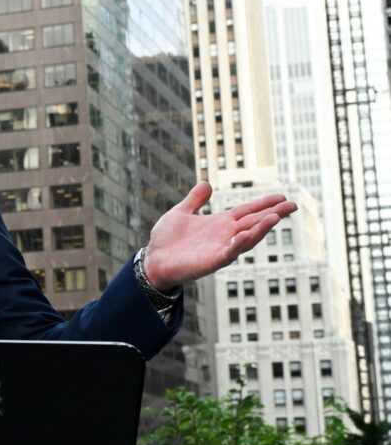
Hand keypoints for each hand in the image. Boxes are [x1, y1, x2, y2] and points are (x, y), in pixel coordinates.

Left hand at [144, 180, 297, 290]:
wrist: (153, 260)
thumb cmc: (166, 240)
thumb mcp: (180, 212)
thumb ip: (195, 200)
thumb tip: (206, 183)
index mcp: (219, 223)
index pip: (247, 211)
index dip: (264, 204)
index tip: (282, 197)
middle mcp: (224, 235)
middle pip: (254, 222)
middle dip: (273, 214)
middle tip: (292, 205)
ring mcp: (220, 248)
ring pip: (247, 238)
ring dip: (261, 229)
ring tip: (275, 217)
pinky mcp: (212, 261)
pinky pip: (229, 253)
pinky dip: (239, 244)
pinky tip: (247, 235)